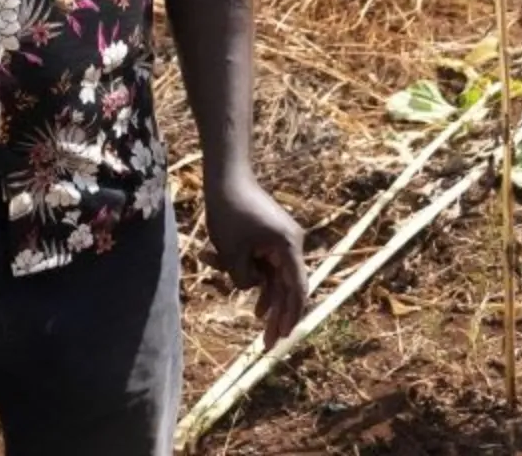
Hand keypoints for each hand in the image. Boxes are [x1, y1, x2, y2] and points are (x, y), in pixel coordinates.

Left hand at [204, 173, 307, 348]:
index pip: (295, 290)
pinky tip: (252, 301)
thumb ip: (244, 279)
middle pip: (287, 288)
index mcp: (288, 247)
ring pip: (274, 278)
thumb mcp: (232, 253)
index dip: (289, 316)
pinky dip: (255, 278)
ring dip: (262, 295)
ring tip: (258, 321)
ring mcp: (280, 242)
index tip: (281, 337)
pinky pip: (265, 265)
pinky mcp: (269, 238)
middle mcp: (291, 245)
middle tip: (268, 344)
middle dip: (277, 316)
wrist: (226, 176)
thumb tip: (252, 289)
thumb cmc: (229, 211)